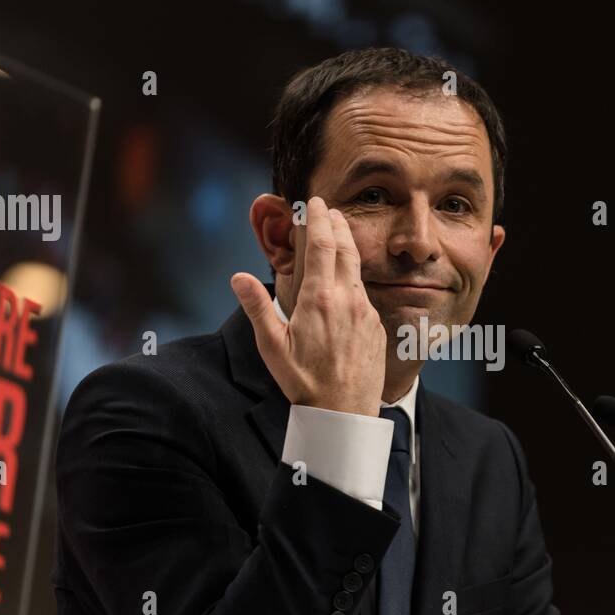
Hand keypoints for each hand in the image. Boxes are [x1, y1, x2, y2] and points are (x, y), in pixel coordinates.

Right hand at [231, 196, 385, 416]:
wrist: (344, 413)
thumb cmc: (304, 383)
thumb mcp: (273, 347)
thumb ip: (257, 307)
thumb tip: (238, 276)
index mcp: (319, 299)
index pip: (322, 244)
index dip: (319, 218)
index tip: (315, 201)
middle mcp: (347, 299)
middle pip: (344, 247)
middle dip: (337, 223)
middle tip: (329, 207)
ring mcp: (365, 311)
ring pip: (356, 269)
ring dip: (347, 246)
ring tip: (338, 233)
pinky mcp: (376, 325)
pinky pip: (363, 293)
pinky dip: (353, 277)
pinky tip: (345, 281)